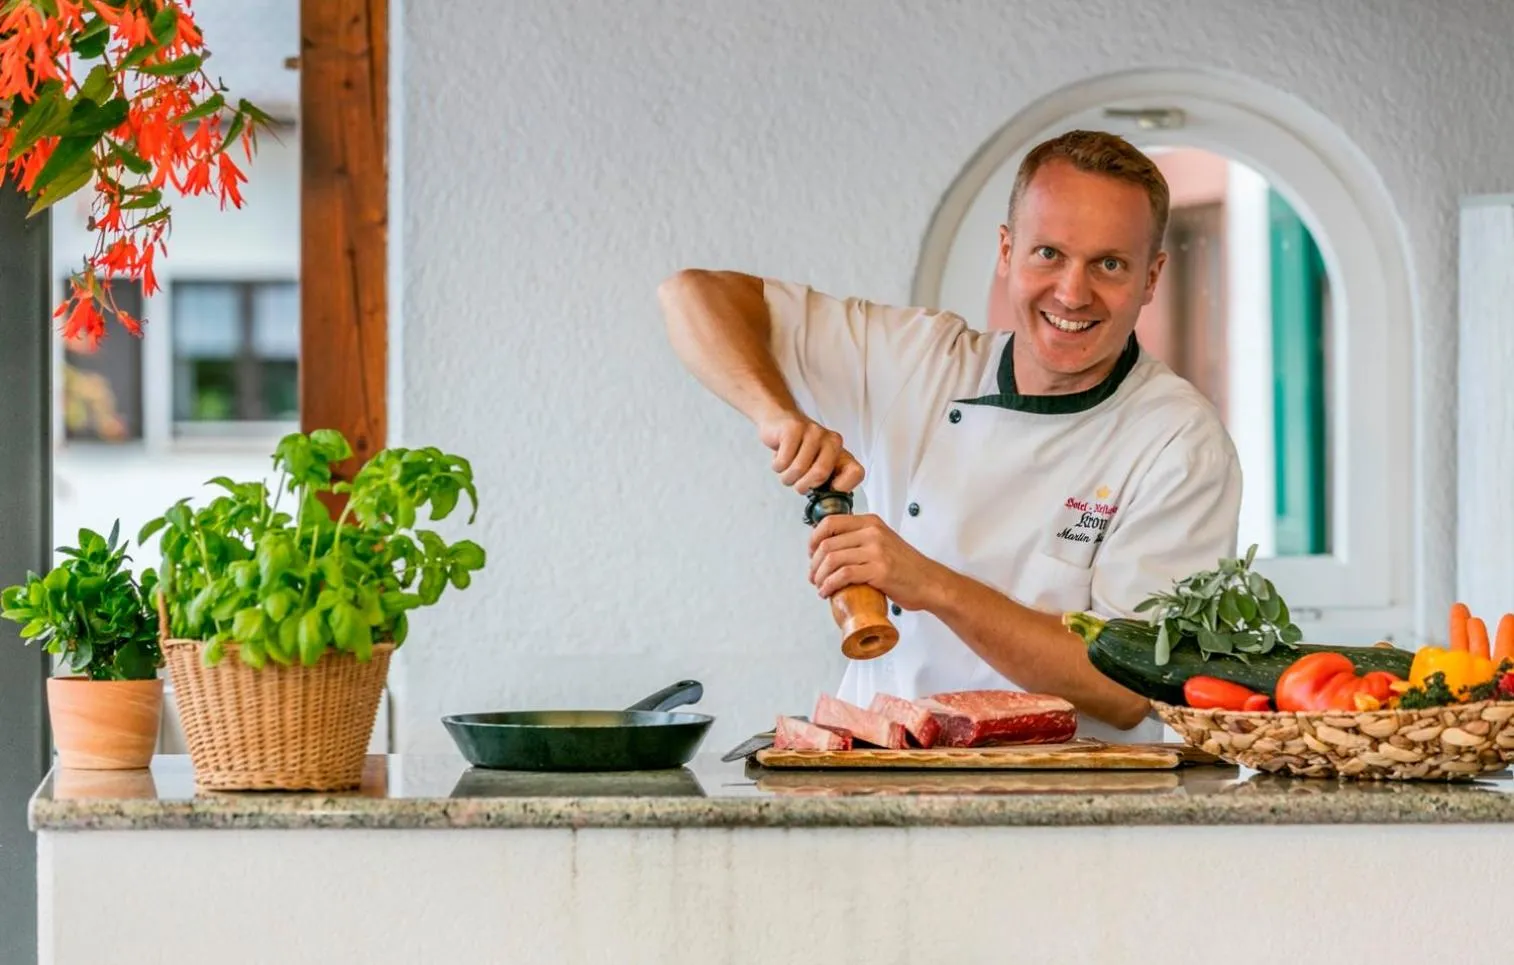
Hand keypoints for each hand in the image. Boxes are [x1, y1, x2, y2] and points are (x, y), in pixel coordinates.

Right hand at [758, 413, 863, 493]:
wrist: (779, 423)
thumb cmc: (800, 452)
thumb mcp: (818, 469)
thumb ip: (827, 487)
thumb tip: (831, 514)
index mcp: (842, 454)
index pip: (856, 473)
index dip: (841, 487)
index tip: (826, 489)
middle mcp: (833, 441)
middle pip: (820, 474)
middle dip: (802, 486)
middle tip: (797, 482)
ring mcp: (814, 432)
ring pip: (798, 469)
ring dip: (787, 477)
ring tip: (787, 470)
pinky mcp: (793, 428)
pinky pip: (784, 460)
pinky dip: (777, 466)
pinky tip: (780, 457)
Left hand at [808, 513, 943, 611]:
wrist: (929, 582)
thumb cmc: (905, 567)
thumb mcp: (882, 542)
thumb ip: (860, 539)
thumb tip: (829, 549)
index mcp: (870, 522)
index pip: (829, 522)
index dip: (813, 539)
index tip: (811, 555)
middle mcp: (872, 532)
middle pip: (827, 543)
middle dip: (814, 564)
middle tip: (813, 577)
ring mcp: (876, 551)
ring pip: (832, 560)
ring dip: (819, 577)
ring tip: (820, 587)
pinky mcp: (878, 570)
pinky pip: (843, 575)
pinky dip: (829, 585)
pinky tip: (827, 593)